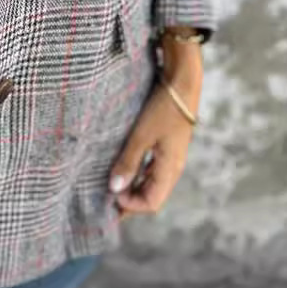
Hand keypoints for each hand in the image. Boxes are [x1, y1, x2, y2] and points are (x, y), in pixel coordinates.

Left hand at [108, 46, 201, 217]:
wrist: (182, 82)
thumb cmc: (163, 108)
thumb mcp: (142, 135)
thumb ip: (129, 162)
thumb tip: (114, 189)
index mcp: (170, 170)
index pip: (151, 203)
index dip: (130, 204)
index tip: (109, 194)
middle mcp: (172, 168)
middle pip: (151, 196)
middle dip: (130, 199)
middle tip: (104, 196)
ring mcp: (170, 157)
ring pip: (151, 183)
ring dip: (133, 186)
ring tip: (111, 183)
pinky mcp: (167, 146)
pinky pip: (152, 169)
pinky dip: (138, 172)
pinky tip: (124, 166)